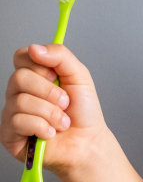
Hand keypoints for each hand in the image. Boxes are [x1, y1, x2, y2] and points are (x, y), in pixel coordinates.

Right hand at [1, 44, 128, 180]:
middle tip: (65, 101)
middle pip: (19, 78)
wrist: (87, 141)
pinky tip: (51, 132)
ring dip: (51, 113)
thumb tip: (34, 48)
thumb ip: (60, 56)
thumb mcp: (79, 75)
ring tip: (62, 121)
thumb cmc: (83, 110)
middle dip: (50, 91)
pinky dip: (43, 127)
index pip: (22, 56)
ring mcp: (11, 112)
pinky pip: (19, 122)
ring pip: (21, 101)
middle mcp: (19, 92)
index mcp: (35, 76)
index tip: (56, 73)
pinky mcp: (8, 134)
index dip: (39, 63)